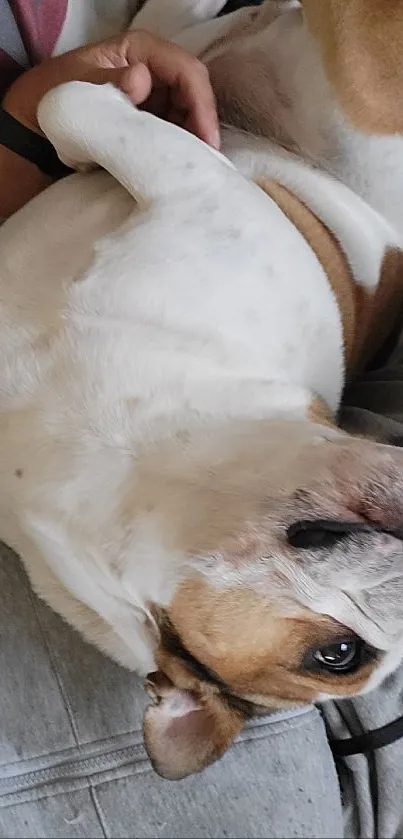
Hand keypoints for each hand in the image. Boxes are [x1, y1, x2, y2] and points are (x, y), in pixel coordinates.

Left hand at [2, 30, 219, 148]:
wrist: (33, 133)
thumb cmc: (55, 101)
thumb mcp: (78, 88)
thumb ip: (110, 84)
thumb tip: (142, 79)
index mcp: (138, 50)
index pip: (185, 70)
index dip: (201, 102)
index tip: (205, 138)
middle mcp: (151, 72)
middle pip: (193, 93)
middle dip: (202, 124)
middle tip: (206, 160)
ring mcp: (151, 99)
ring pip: (187, 116)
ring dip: (194, 140)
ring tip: (195, 167)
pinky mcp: (148, 125)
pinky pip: (174, 135)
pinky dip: (181, 150)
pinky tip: (182, 168)